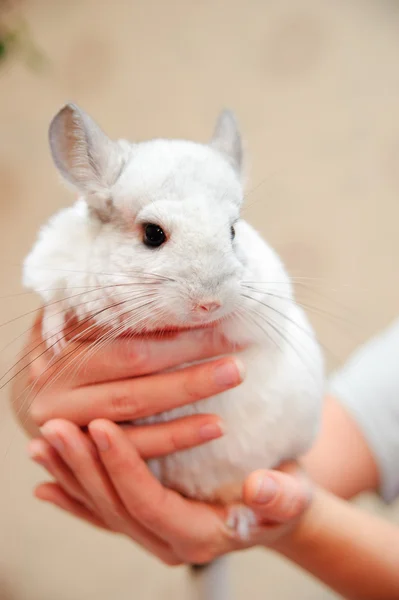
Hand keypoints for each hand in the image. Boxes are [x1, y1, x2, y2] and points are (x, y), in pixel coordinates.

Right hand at [12, 310, 244, 439]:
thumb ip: (102, 303)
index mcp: (54, 341)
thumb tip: (168, 277)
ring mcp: (64, 421)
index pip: (122, 329)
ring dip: (189, 390)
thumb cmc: (63, 350)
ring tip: (234, 375)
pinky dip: (177, 437)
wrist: (28, 400)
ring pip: (135, 406)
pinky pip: (135, 446)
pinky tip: (215, 426)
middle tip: (236, 343)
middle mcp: (55, 381)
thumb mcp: (71, 319)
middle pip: (133, 365)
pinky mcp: (83, 454)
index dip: (171, 325)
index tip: (215, 314)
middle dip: (190, 354)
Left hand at [29, 419, 310, 565]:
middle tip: (56, 427)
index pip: (148, 502)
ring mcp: (152, 533)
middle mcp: (166, 541)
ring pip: (101, 508)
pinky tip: (48, 482)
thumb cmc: (284, 498)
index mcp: (198, 536)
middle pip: (114, 506)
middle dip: (83, 466)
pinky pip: (102, 513)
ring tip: (43, 443)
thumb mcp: (292, 495)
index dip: (123, 466)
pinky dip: (73, 497)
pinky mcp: (145, 519)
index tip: (101, 425)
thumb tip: (261, 489)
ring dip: (70, 475)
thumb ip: (280, 497)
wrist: (276, 509)